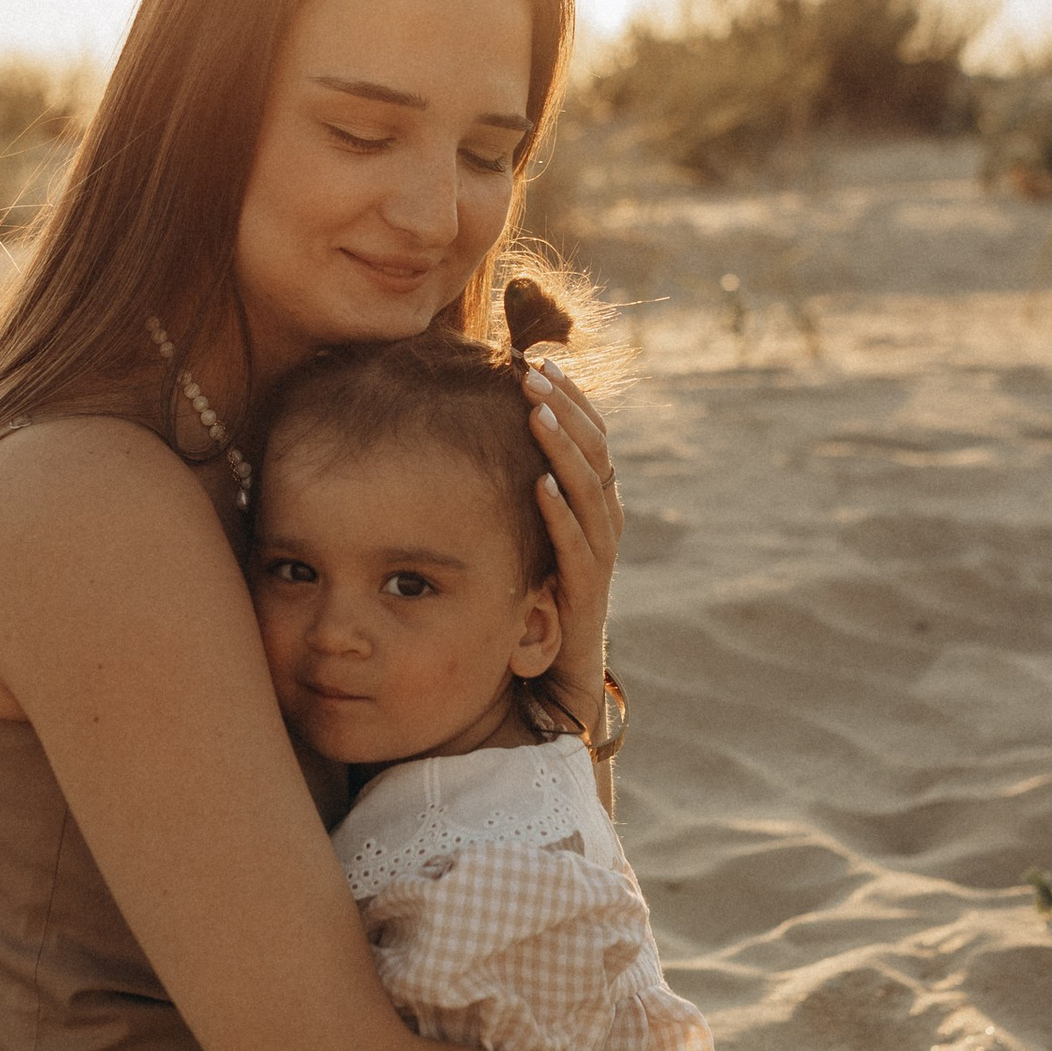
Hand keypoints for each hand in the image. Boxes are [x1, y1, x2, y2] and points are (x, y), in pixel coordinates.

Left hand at [524, 359, 621, 731]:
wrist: (547, 691)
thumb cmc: (521, 610)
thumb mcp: (511, 544)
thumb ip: (501, 498)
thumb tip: (453, 440)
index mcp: (586, 511)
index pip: (588, 440)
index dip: (569, 400)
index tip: (538, 359)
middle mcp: (599, 531)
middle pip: (596, 456)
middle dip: (566, 409)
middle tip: (533, 370)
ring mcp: (594, 566)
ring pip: (593, 496)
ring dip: (565, 451)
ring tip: (536, 412)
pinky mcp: (584, 602)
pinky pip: (579, 552)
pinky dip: (561, 517)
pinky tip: (539, 484)